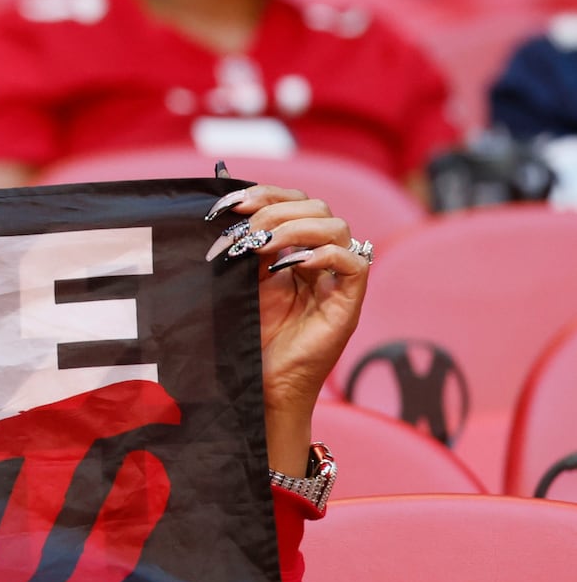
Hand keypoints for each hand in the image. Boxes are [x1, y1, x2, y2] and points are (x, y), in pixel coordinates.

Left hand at [204, 185, 369, 474]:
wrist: (257, 387)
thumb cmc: (245, 338)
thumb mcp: (237, 282)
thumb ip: (241, 248)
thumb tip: (226, 213)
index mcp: (292, 250)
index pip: (292, 201)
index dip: (264, 193)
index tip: (229, 204)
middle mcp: (318, 261)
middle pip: (316, 207)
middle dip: (275, 211)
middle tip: (243, 234)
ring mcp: (335, 282)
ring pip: (338, 227)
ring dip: (295, 228)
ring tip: (262, 247)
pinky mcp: (347, 306)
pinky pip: (355, 264)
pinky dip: (324, 255)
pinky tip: (291, 265)